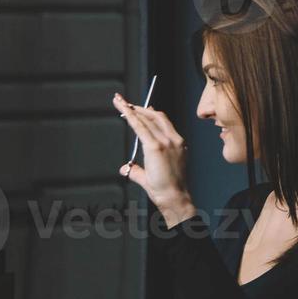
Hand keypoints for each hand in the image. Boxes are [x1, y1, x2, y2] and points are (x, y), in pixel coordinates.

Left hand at [113, 92, 197, 228]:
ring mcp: (167, 141)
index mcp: (177, 143)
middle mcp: (174, 139)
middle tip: (124, 102)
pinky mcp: (156, 146)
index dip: (150, 113)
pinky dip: (132, 117)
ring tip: (120, 103)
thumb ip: (137, 171)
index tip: (141, 107)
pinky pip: (141, 127)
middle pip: (155, 116)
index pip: (162, 122)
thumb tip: (126, 167)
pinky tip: (124, 111)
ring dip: (133, 109)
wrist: (174, 196)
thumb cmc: (166, 189)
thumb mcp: (151, 176)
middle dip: (139, 107)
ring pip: (148, 119)